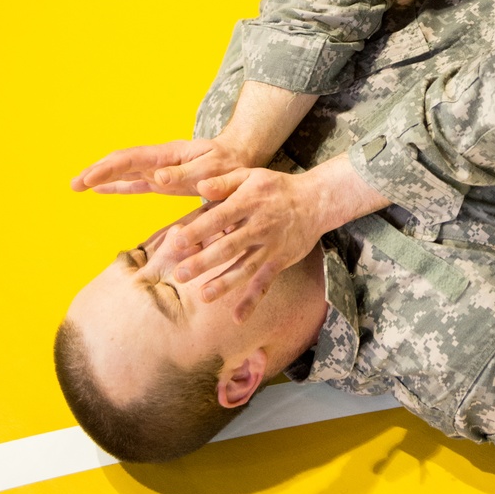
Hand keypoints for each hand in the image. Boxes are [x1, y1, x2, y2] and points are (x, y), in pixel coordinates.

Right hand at [70, 136, 259, 195]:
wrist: (242, 159)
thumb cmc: (229, 165)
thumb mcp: (211, 170)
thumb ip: (185, 174)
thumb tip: (155, 178)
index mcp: (168, 155)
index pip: (131, 159)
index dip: (107, 168)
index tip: (87, 178)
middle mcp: (160, 160)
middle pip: (121, 162)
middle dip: (96, 171)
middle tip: (73, 184)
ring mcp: (160, 170)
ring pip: (124, 171)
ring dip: (101, 178)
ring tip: (77, 186)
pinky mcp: (164, 181)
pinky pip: (135, 183)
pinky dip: (116, 186)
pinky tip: (100, 191)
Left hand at [168, 152, 390, 321]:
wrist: (316, 201)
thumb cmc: (277, 187)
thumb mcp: (251, 175)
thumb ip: (224, 181)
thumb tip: (199, 186)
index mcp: (249, 203)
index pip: (220, 218)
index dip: (199, 230)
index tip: (178, 242)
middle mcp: (259, 226)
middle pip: (228, 246)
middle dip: (203, 261)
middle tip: (180, 274)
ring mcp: (271, 246)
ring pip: (245, 268)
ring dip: (224, 283)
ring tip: (203, 296)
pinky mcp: (280, 261)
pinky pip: (264, 283)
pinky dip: (252, 301)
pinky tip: (238, 318)